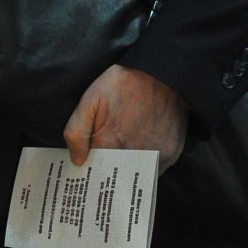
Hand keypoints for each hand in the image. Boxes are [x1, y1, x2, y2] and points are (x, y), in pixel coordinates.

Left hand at [63, 63, 187, 170]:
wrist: (162, 72)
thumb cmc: (124, 84)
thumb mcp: (90, 100)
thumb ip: (76, 132)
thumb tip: (77, 160)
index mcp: (109, 145)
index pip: (94, 171)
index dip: (90, 167)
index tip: (89, 163)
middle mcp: (132, 156)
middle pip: (115, 174)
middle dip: (108, 170)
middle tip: (108, 155)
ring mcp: (154, 157)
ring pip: (135, 174)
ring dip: (128, 168)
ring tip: (126, 151)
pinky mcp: (171, 154)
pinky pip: (155, 170)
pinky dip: (146, 164)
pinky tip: (142, 148)